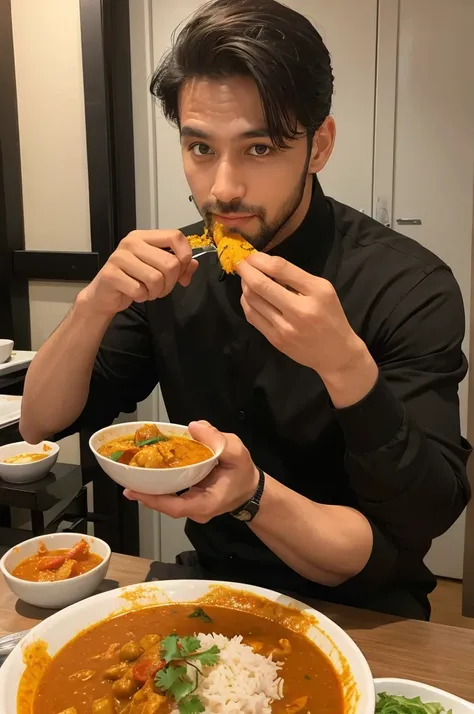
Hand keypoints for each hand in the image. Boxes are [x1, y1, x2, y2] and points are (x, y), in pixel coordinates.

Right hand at [78, 230, 197, 316]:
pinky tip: (136, 294)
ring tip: (148, 291)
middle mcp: (131, 243)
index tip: (182, 270)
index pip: (175, 236)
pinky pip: (140, 290)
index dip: (185, 255)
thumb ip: (178, 265)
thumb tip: (193, 264)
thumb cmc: (133, 279)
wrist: (105, 294)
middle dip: (171, 282)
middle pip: (169, 263)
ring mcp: (119, 257)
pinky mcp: (111, 275)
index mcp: (145, 236)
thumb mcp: (158, 270)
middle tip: (162, 288)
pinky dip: (142, 297)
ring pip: (156, 279)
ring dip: (156, 292)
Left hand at [124, 421, 259, 522]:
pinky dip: (157, 483)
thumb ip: (217, 440)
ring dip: (148, 488)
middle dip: (145, 492)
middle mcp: (196, 509)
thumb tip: (194, 427)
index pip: (176, 507)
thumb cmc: (243, 472)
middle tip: (126, 478)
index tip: (136, 491)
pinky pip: (169, 494)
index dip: (155, 500)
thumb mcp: (237, 452)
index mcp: (207, 503)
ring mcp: (191, 507)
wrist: (250, 488)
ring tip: (129, 474)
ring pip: (166, 500)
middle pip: (166, 505)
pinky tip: (145, 472)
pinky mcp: (187, 499)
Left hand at [237, 253, 369, 379]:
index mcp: (316, 292)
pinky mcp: (275, 340)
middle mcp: (299, 311)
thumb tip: (266, 265)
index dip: (260, 259)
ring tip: (246, 278)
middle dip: (245, 270)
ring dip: (244, 285)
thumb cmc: (330, 317)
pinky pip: (252, 316)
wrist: (335, 354)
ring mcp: (285, 328)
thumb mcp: (323, 291)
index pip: (280, 269)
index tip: (251, 255)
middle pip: (261, 285)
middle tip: (240, 263)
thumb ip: (296, 278)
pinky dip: (246, 302)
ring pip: (252, 300)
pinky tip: (249, 295)